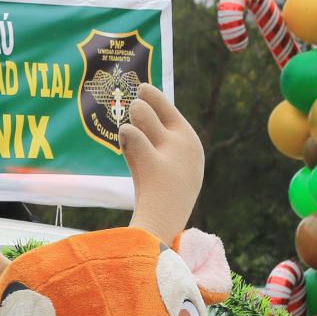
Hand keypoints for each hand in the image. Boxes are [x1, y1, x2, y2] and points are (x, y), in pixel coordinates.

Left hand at [120, 85, 203, 245]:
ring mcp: (169, 152)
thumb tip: (143, 114)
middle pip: (153, 104)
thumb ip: (163, 143)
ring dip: (130, 117)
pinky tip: (125, 139)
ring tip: (127, 132)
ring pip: (141, 112)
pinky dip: (126, 135)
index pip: (169, 109)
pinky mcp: (152, 164)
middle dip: (139, 105)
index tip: (142, 89)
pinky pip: (132, 133)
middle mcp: (184, 143)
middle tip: (131, 108)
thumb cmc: (165, 199)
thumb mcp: (173, 167)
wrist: (164, 227)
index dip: (153, 98)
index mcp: (191, 143)